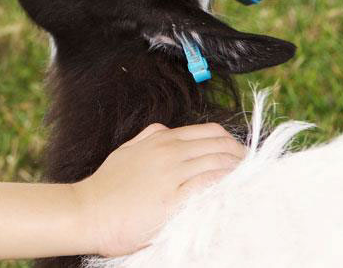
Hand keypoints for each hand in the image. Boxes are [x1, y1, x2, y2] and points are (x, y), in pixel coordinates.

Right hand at [72, 122, 246, 256]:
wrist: (88, 211)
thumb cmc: (105, 187)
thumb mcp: (125, 152)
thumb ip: (147, 138)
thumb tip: (164, 130)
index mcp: (160, 140)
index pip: (210, 132)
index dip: (232, 143)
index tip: (241, 158)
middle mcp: (169, 152)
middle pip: (221, 146)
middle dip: (243, 158)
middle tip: (254, 172)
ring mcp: (171, 174)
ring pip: (219, 164)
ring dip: (240, 173)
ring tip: (251, 184)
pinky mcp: (172, 198)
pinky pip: (209, 186)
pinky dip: (226, 187)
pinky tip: (234, 194)